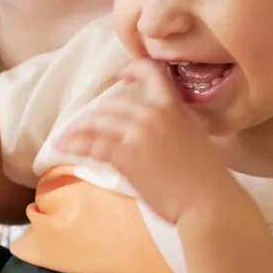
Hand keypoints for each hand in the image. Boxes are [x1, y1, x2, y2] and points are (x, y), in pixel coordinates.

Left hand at [50, 60, 234, 223]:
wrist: (208, 202)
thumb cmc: (209, 178)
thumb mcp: (197, 138)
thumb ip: (178, 125)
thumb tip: (163, 127)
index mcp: (174, 108)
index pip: (153, 74)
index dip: (135, 71)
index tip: (122, 76)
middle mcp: (153, 115)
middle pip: (113, 104)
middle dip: (94, 115)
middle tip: (81, 124)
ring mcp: (138, 135)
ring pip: (98, 123)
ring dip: (77, 130)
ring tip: (63, 137)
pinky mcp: (126, 157)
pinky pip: (93, 146)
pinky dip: (75, 146)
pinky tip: (64, 148)